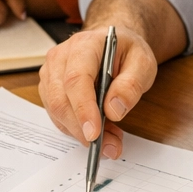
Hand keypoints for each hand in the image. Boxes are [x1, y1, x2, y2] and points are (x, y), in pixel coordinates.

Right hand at [39, 25, 155, 158]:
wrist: (115, 45)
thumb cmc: (127, 52)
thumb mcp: (143, 63)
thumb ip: (131, 85)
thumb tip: (113, 110)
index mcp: (84, 45)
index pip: (76, 79)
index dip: (83, 109)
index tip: (94, 134)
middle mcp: (60, 58)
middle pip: (61, 99)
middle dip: (82, 129)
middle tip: (110, 146)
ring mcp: (51, 73)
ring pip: (56, 111)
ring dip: (81, 132)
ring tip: (110, 139)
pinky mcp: (49, 89)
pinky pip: (57, 116)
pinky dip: (76, 130)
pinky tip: (98, 131)